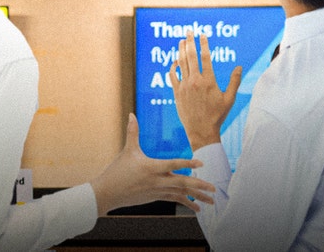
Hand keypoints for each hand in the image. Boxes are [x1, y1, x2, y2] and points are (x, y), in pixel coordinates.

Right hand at [89, 113, 214, 215]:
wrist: (108, 192)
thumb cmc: (117, 170)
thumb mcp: (127, 150)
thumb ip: (132, 132)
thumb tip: (131, 114)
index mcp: (152, 167)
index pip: (173, 164)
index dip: (187, 164)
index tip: (201, 163)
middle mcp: (157, 180)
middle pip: (182, 183)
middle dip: (200, 186)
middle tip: (215, 188)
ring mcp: (158, 191)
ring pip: (181, 194)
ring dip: (197, 197)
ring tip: (212, 201)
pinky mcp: (156, 197)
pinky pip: (175, 200)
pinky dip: (187, 203)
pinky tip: (198, 208)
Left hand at [169, 33, 241, 151]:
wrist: (201, 131)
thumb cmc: (217, 116)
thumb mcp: (229, 99)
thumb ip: (234, 81)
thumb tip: (240, 67)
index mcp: (209, 81)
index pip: (205, 57)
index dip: (203, 44)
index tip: (203, 34)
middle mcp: (195, 81)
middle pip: (191, 56)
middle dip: (190, 41)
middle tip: (189, 31)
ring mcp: (184, 86)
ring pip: (181, 63)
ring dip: (181, 50)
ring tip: (181, 41)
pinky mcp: (177, 92)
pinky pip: (173, 76)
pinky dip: (173, 67)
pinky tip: (175, 61)